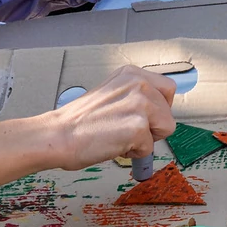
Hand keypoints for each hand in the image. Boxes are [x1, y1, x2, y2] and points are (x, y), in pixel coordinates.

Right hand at [39, 64, 176, 170]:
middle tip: (127, 131)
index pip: (168, 90)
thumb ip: (134, 96)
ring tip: (119, 137)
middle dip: (154, 127)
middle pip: (169, 112)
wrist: (58, 136)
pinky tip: (113, 145)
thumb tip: (156, 111)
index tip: (143, 118)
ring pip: (165, 129)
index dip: (159, 109)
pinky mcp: (138, 127)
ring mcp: (140, 104)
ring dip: (145, 140)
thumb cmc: (79, 122)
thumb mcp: (111, 93)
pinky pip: (149, 148)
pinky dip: (133, 153)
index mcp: (132, 73)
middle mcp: (139, 83)